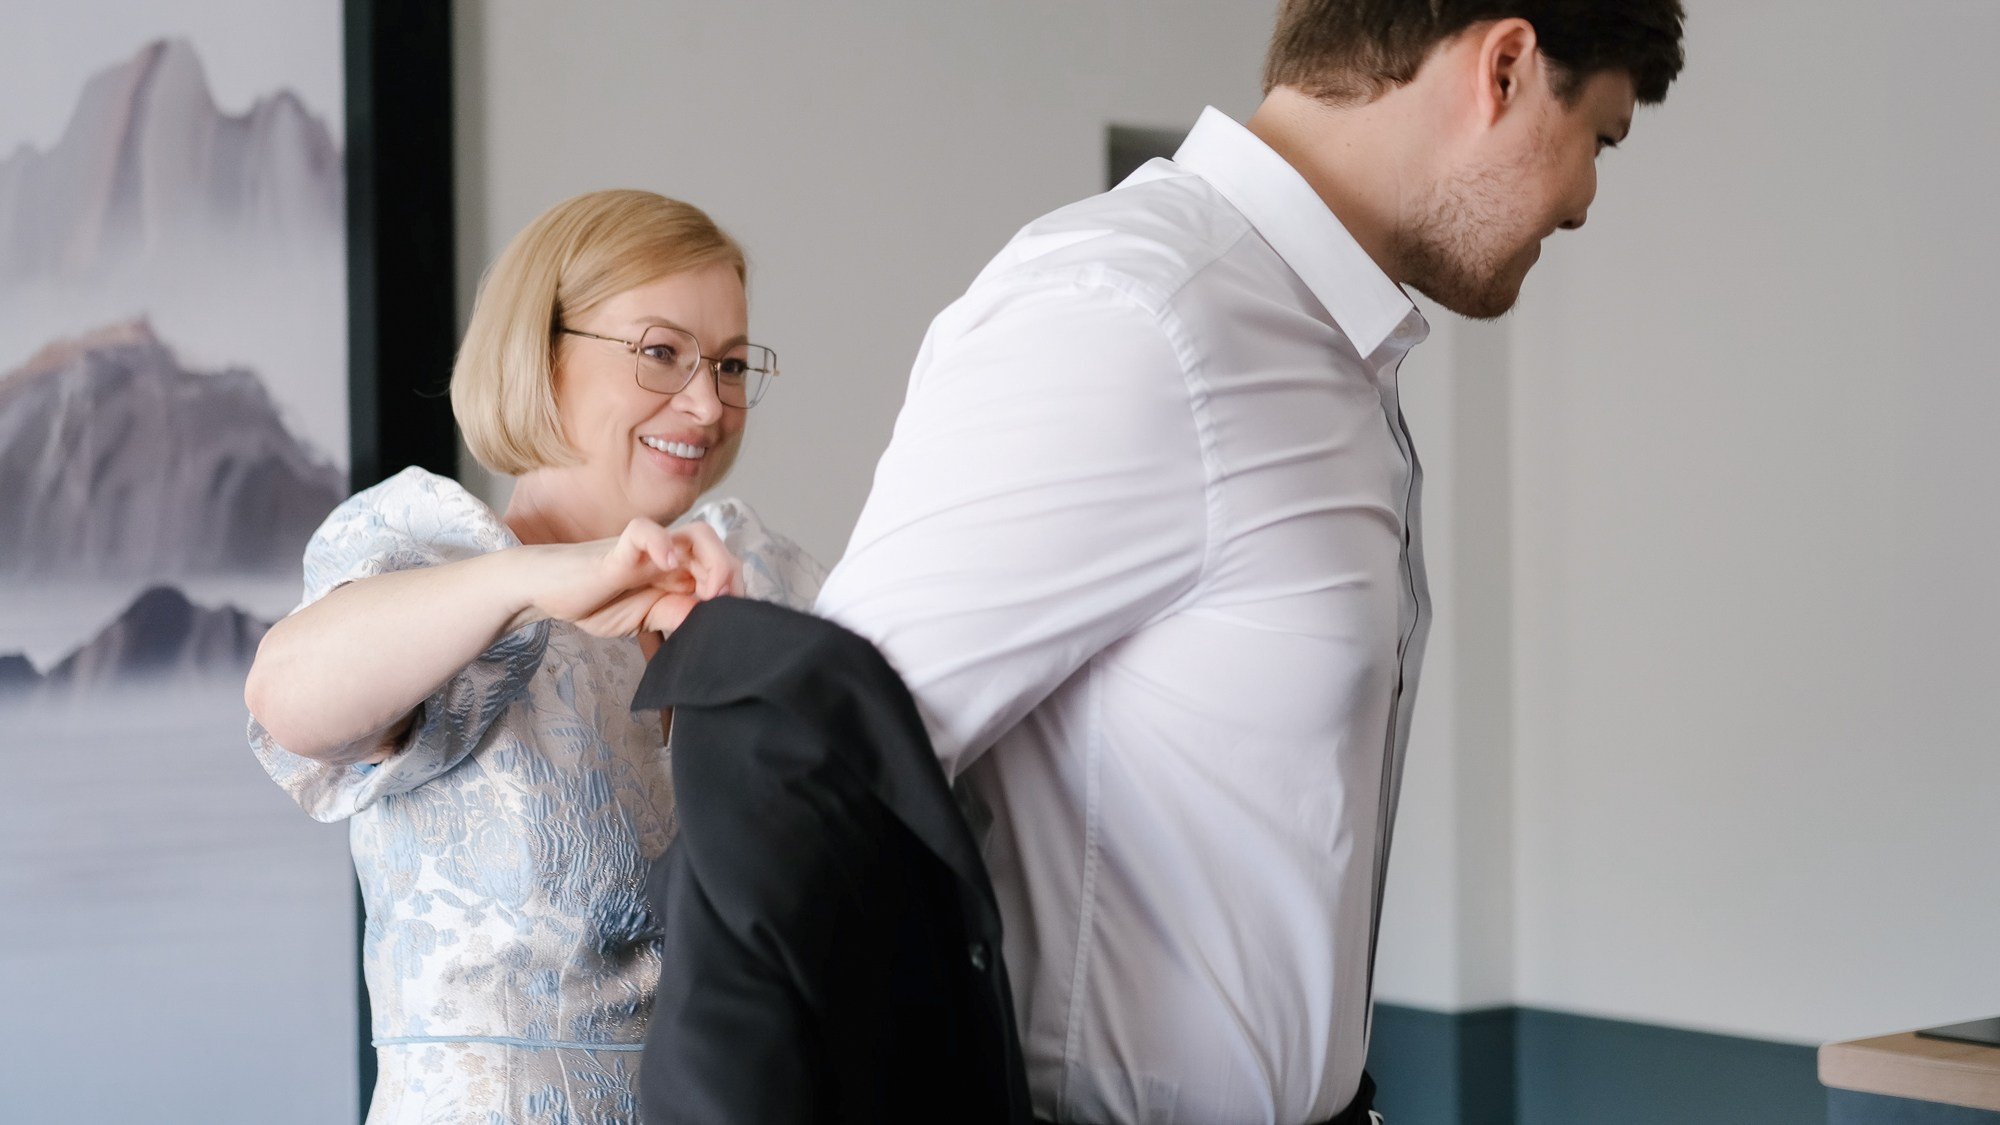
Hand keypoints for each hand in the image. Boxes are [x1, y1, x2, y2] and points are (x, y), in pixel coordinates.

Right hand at [525, 519, 740, 640]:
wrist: (547, 593)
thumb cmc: (595, 602)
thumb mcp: (644, 620)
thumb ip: (675, 617)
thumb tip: (710, 622)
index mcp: (677, 573)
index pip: (724, 567)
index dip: (736, 588)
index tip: (733, 616)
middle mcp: (668, 556)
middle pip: (720, 550)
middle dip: (732, 576)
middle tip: (723, 605)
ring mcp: (646, 551)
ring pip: (696, 534)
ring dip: (713, 560)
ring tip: (706, 590)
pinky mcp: (617, 549)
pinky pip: (644, 530)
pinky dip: (662, 542)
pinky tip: (669, 566)